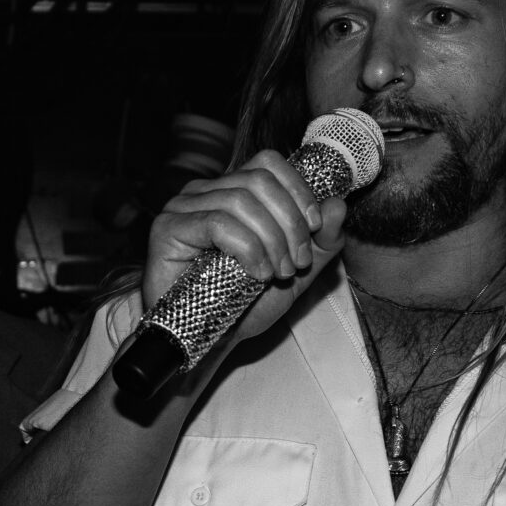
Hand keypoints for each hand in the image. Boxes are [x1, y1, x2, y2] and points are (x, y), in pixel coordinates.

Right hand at [144, 151, 346, 348]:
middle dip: (290, 223)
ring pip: (241, 201)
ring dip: (272, 241)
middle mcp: (206, 191)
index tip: (315, 226)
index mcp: (233, 190)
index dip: (298, 189)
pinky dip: (247, 248)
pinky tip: (257, 274)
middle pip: (259, 181)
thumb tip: (338, 204)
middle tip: (299, 263)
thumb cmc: (246, 304)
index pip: (269, 163)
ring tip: (278, 274)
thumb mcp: (299, 273)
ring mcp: (183, 206)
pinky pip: (217, 223)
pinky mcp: (168, 228)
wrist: (212, 342)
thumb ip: (322, 242)